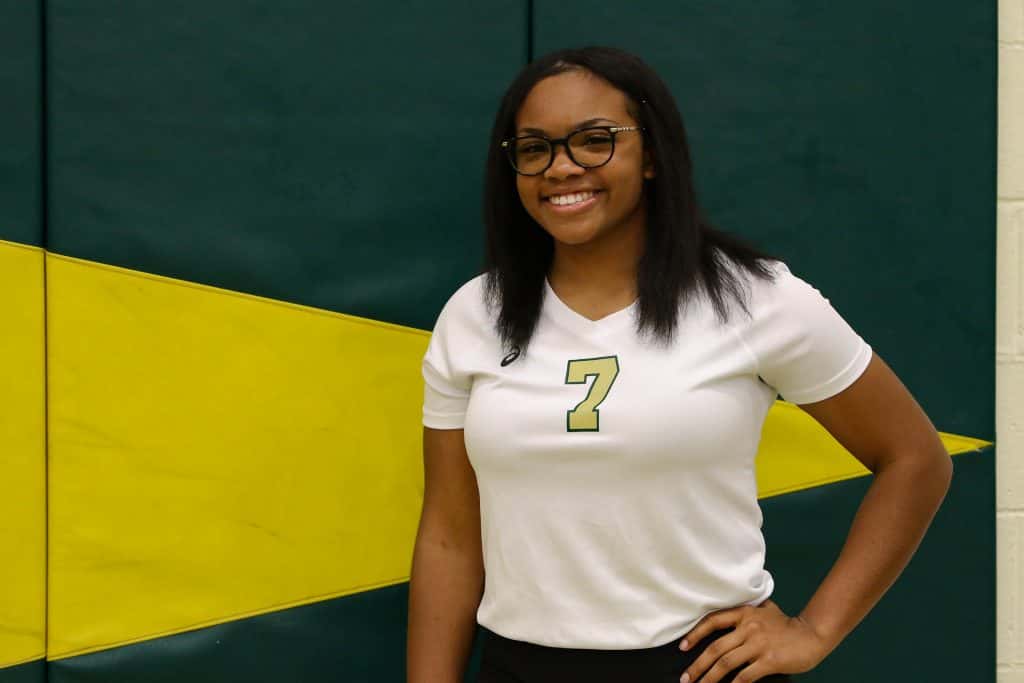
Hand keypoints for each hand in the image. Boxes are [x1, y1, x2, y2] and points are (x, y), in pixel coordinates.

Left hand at [678, 600, 828, 682]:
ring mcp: (759, 644)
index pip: (712, 621)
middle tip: (686, 678)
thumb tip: (725, 618)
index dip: (695, 634)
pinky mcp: (769, 660)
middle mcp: (748, 627)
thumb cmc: (786, 625)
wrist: (812, 635)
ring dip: (710, 678)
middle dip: (698, 665)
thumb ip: (745, 612)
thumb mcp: (764, 610)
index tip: (682, 647)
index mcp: (744, 613)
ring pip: (726, 663)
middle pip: (716, 648)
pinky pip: (745, 676)